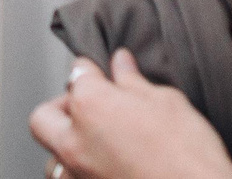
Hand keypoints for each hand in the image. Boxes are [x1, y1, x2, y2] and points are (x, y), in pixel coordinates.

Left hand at [28, 50, 231, 178]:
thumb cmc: (187, 152)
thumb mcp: (166, 100)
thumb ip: (133, 81)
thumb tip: (121, 64)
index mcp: (90, 106)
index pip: (78, 74)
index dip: (93, 69)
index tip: (105, 71)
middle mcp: (75, 142)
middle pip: (44, 117)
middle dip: (62, 106)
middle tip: (91, 105)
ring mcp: (79, 175)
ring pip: (52, 158)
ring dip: (67, 145)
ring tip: (98, 141)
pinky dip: (80, 172)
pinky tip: (105, 165)